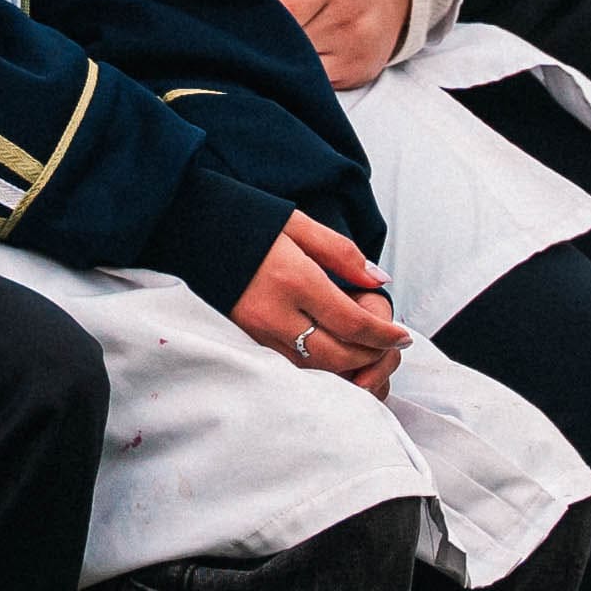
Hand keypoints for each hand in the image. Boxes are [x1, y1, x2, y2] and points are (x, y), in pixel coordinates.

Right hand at [231, 213, 406, 396]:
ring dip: (345, 368)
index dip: (383, 335)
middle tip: (388, 348)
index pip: (351, 322)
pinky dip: (316, 367)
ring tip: (365, 354)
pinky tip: (331, 356)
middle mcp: (274, 313)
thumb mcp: (299, 224)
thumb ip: (342, 253)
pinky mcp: (243, 339)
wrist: (187, 228)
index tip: (403, 336)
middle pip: (335, 356)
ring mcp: (255, 331)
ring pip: (312, 369)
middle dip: (369, 357)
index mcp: (294, 279)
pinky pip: (289, 366)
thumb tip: (379, 281)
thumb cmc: (248, 221)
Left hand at [240, 0, 417, 90]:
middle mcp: (348, 17)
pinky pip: (316, 85)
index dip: (246, 19)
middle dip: (256, 43)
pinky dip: (299, 75)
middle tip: (238, 38)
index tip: (228, 20)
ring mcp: (357, 49)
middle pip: (282, 47)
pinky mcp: (362, 72)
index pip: (275, 11)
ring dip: (276, 64)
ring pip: (296, 72)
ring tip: (267, 46)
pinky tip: (294, 57)